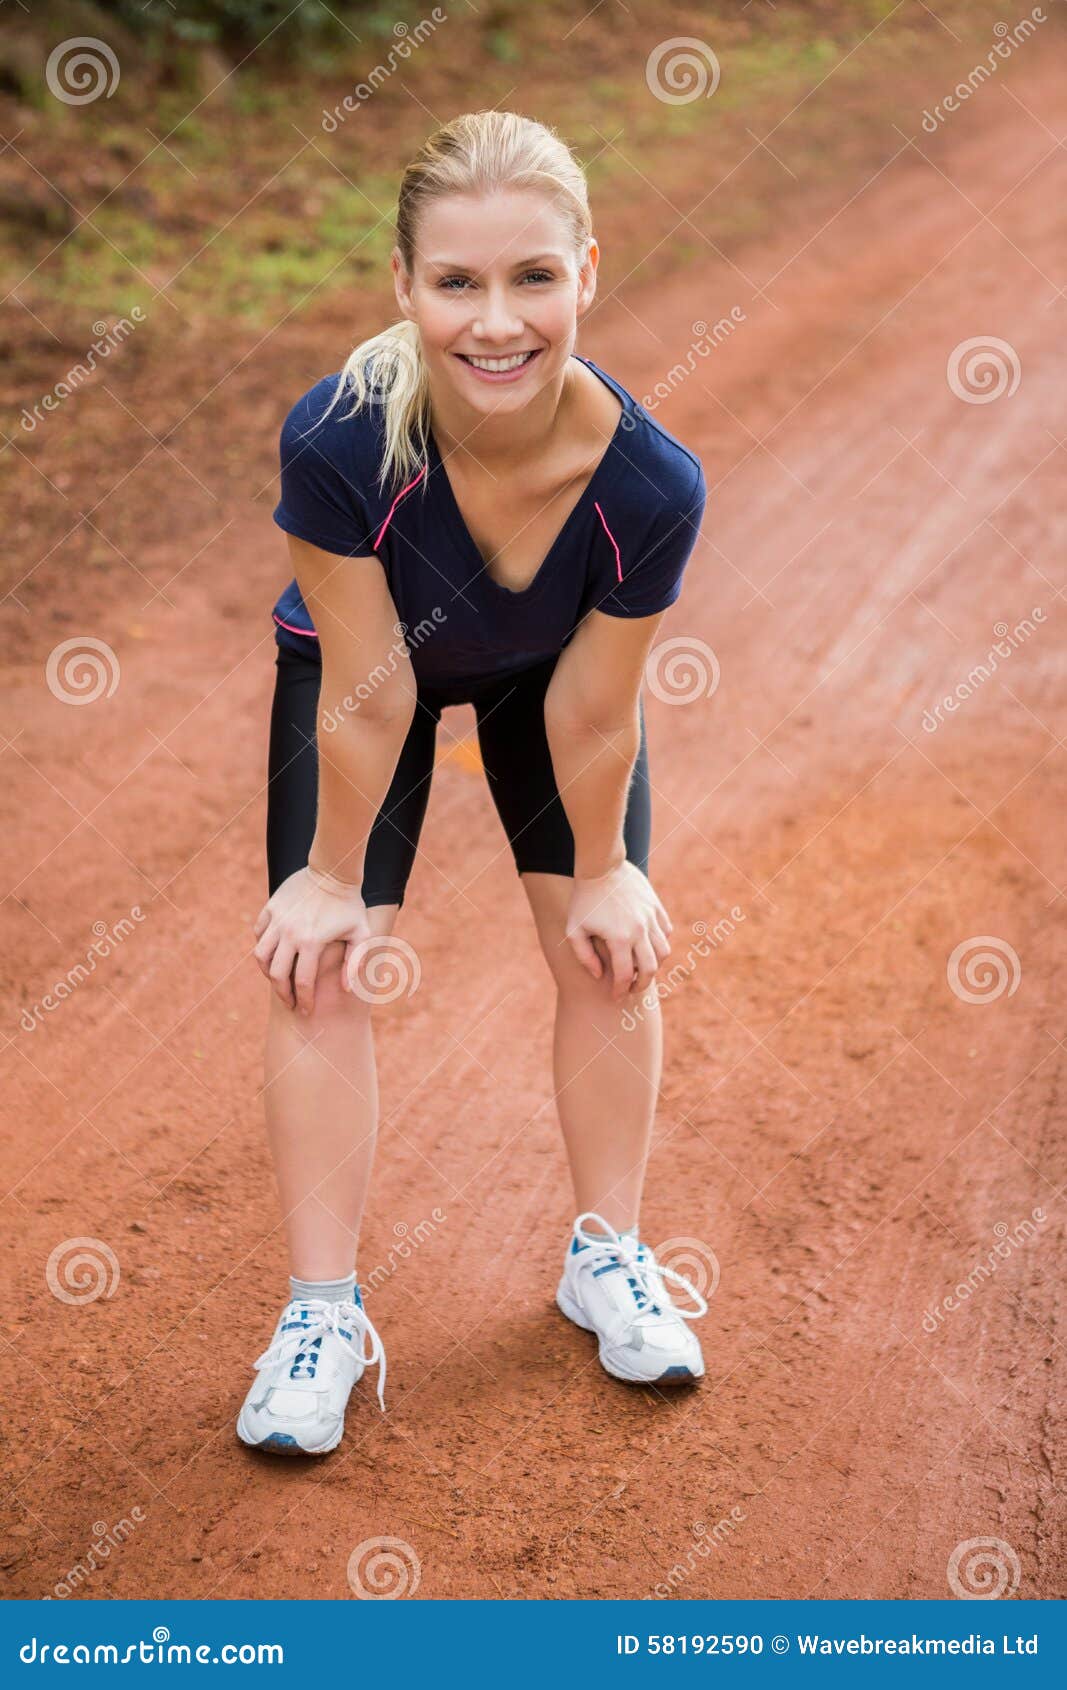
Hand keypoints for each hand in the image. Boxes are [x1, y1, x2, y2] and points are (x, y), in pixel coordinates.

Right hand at [252, 865, 370, 1015]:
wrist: (332, 871)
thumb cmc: (350, 905)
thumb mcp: (361, 933)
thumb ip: (354, 962)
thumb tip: (346, 989)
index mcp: (312, 942)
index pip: (302, 982)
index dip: (304, 1001)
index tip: (305, 1011)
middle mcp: (290, 933)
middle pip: (276, 974)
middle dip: (283, 993)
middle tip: (290, 1003)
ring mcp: (278, 920)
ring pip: (261, 955)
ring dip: (266, 972)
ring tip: (276, 980)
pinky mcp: (271, 908)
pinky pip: (258, 932)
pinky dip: (262, 945)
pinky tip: (272, 952)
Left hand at [565, 859, 672, 1000]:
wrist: (601, 866)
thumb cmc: (583, 899)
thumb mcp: (573, 930)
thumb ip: (584, 956)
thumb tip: (600, 975)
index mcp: (619, 938)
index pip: (625, 975)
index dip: (620, 990)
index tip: (616, 996)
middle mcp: (639, 930)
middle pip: (650, 969)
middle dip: (641, 985)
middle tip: (632, 989)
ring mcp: (650, 917)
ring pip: (663, 951)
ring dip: (654, 965)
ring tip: (642, 969)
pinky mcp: (656, 907)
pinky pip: (665, 931)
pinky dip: (660, 943)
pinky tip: (648, 946)